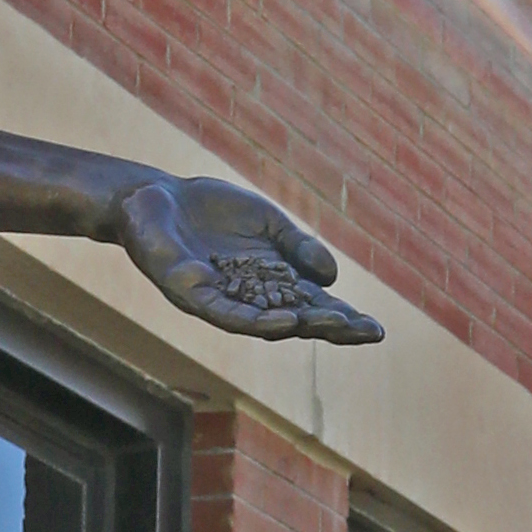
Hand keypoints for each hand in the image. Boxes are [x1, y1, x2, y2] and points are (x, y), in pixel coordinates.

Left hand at [115, 173, 383, 346]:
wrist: (154, 199)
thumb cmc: (209, 211)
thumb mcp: (267, 221)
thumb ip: (298, 246)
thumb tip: (333, 277)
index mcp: (271, 283)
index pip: (313, 306)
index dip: (344, 318)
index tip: (377, 329)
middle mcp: (249, 299)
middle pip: (298, 321)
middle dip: (333, 328)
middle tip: (368, 332)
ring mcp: (222, 301)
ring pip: (267, 323)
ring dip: (303, 326)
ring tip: (337, 324)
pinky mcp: (192, 295)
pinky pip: (228, 314)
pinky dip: (257, 320)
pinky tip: (284, 322)